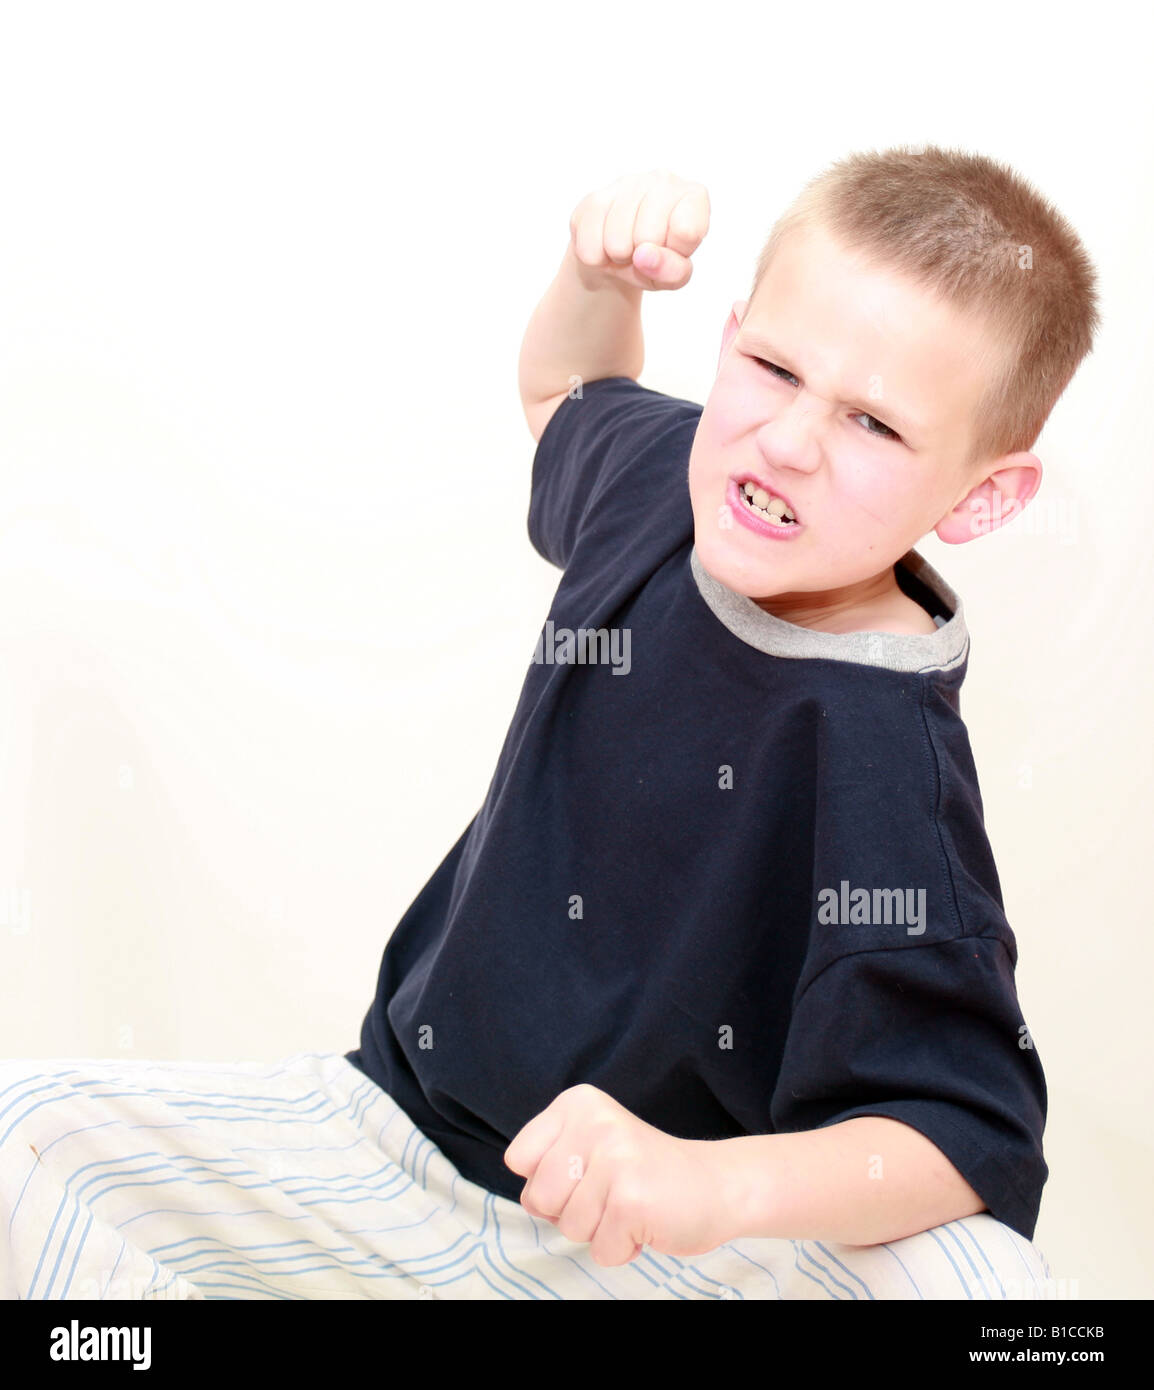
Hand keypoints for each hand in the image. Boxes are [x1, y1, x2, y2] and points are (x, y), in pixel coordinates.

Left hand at [503, 1083, 732, 1265]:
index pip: (518, 1158)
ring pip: (569, 1227)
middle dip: (570, 1210)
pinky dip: (622, 1248)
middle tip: (611, 1193)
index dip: (545, 1181)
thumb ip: (551, 1165)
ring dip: (599, 1230)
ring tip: (629, 1204)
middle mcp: (594, 1123)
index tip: (583, 1173)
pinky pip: (600, 1250)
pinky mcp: (631, 1200)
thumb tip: (532, 1198)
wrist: (716, 1184)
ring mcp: (614, 1160)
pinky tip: (645, 1221)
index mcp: (577, 1104)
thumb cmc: (645, 1172)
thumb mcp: (590, 1146)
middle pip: (538, 1197)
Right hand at [568, 168, 709, 293]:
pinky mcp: (595, 197)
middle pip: (648, 236)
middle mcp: (663, 180)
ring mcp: (627, 184)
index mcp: (693, 196)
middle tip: (644, 251)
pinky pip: (591, 245)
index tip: (672, 249)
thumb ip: (673, 271)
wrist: (618, 254)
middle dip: (643, 257)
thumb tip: (644, 255)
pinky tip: (605, 244)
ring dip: (619, 258)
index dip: (675, 252)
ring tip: (626, 248)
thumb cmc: (656, 262)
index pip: (687, 230)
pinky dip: (597, 257)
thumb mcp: (674, 275)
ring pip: (617, 241)